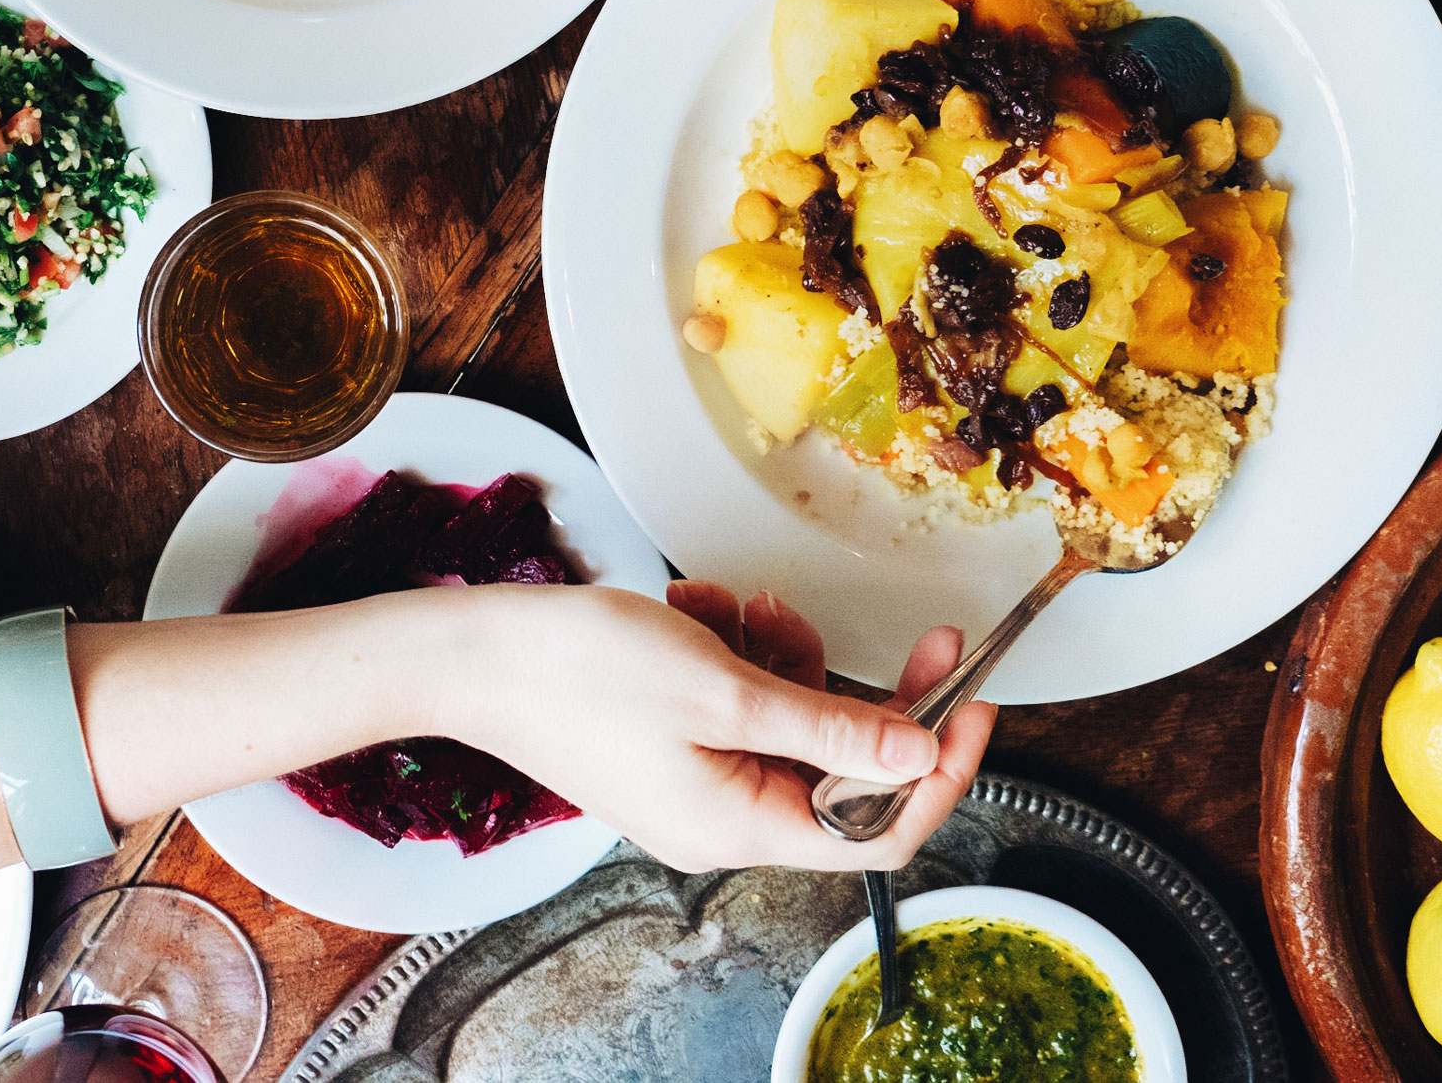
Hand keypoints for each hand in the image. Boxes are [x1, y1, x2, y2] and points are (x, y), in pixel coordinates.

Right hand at [447, 582, 994, 872]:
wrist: (469, 653)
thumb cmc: (577, 672)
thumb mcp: (724, 690)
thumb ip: (831, 729)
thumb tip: (919, 754)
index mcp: (737, 826)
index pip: (876, 832)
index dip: (938, 773)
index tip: (972, 704)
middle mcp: (718, 817)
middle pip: (840, 771)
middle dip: (866, 696)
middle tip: (916, 637)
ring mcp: (690, 779)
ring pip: (790, 722)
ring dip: (786, 657)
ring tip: (742, 610)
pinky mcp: (667, 740)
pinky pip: (737, 702)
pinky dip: (733, 650)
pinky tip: (696, 612)